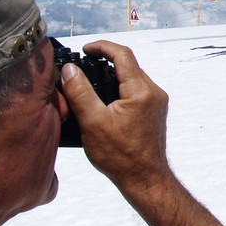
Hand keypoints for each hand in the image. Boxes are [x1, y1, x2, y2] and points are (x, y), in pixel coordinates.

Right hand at [59, 41, 222, 225]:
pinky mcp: (154, 112)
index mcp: (141, 90)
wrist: (144, 179)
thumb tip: (69, 70)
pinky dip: (119, 88)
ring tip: (89, 82)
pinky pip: (136, 90)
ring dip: (112, 75)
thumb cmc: (120, 156)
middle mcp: (154, 92)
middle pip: (128, 64)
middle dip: (105, 61)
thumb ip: (80, 93)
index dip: (102, 47)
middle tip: (83, 65)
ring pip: (132, 77)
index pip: (122, 54)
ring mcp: (156, 102)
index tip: (85, 49)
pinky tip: (103, 99)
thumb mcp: (93, 122)